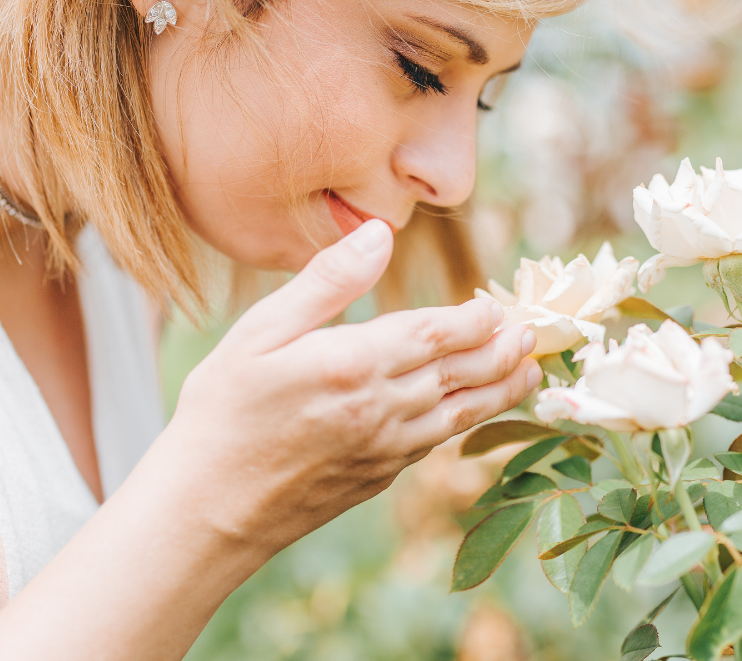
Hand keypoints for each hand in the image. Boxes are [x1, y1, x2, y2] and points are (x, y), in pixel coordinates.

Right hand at [169, 219, 541, 551]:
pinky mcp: (381, 476)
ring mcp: (386, 447)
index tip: (497, 304)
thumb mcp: (259, 333)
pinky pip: (438, 441)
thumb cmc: (222, 411)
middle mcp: (382, 406)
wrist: (208, 508)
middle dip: (503, 348)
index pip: (437, 331)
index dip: (476, 318)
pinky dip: (468, 420)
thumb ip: (326, 282)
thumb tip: (377, 233)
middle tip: (532, 330)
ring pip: (463, 411)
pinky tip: (475, 408)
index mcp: (355, 362)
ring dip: (502, 388)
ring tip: (529, 369)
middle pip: (463, 371)